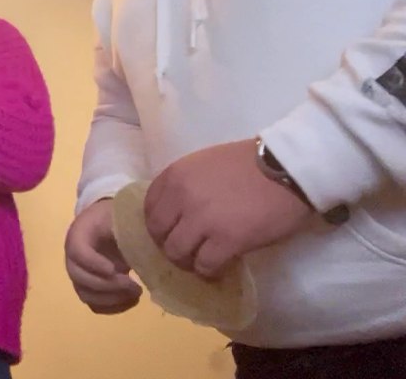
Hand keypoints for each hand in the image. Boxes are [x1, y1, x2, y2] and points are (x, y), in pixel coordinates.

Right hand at [65, 199, 143, 314]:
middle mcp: (73, 258)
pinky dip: (113, 307)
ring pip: (86, 295)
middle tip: (134, 285)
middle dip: (108, 285)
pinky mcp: (89, 288)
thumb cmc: (115, 219)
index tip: (117, 269)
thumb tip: (154, 246)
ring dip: (111, 298)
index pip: (78, 252)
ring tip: (136, 292)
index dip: (94, 264)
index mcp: (78, 235)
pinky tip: (131, 299)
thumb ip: (129, 230)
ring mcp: (80, 275)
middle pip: (79, 277)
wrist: (107, 223)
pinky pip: (95, 305)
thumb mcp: (121, 217)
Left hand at [145, 138, 312, 279]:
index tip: (170, 233)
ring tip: (200, 263)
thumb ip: (185, 186)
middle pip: (158, 233)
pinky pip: (205, 265)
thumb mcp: (204, 165)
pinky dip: (208, 271)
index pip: (149, 208)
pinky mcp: (227, 240)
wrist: (287, 168)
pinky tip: (218, 269)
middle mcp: (182, 197)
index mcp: (175, 175)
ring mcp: (203, 220)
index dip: (158, 225)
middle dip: (168, 245)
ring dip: (187, 262)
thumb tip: (176, 213)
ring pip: (176, 252)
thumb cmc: (249, 164)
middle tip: (184, 252)